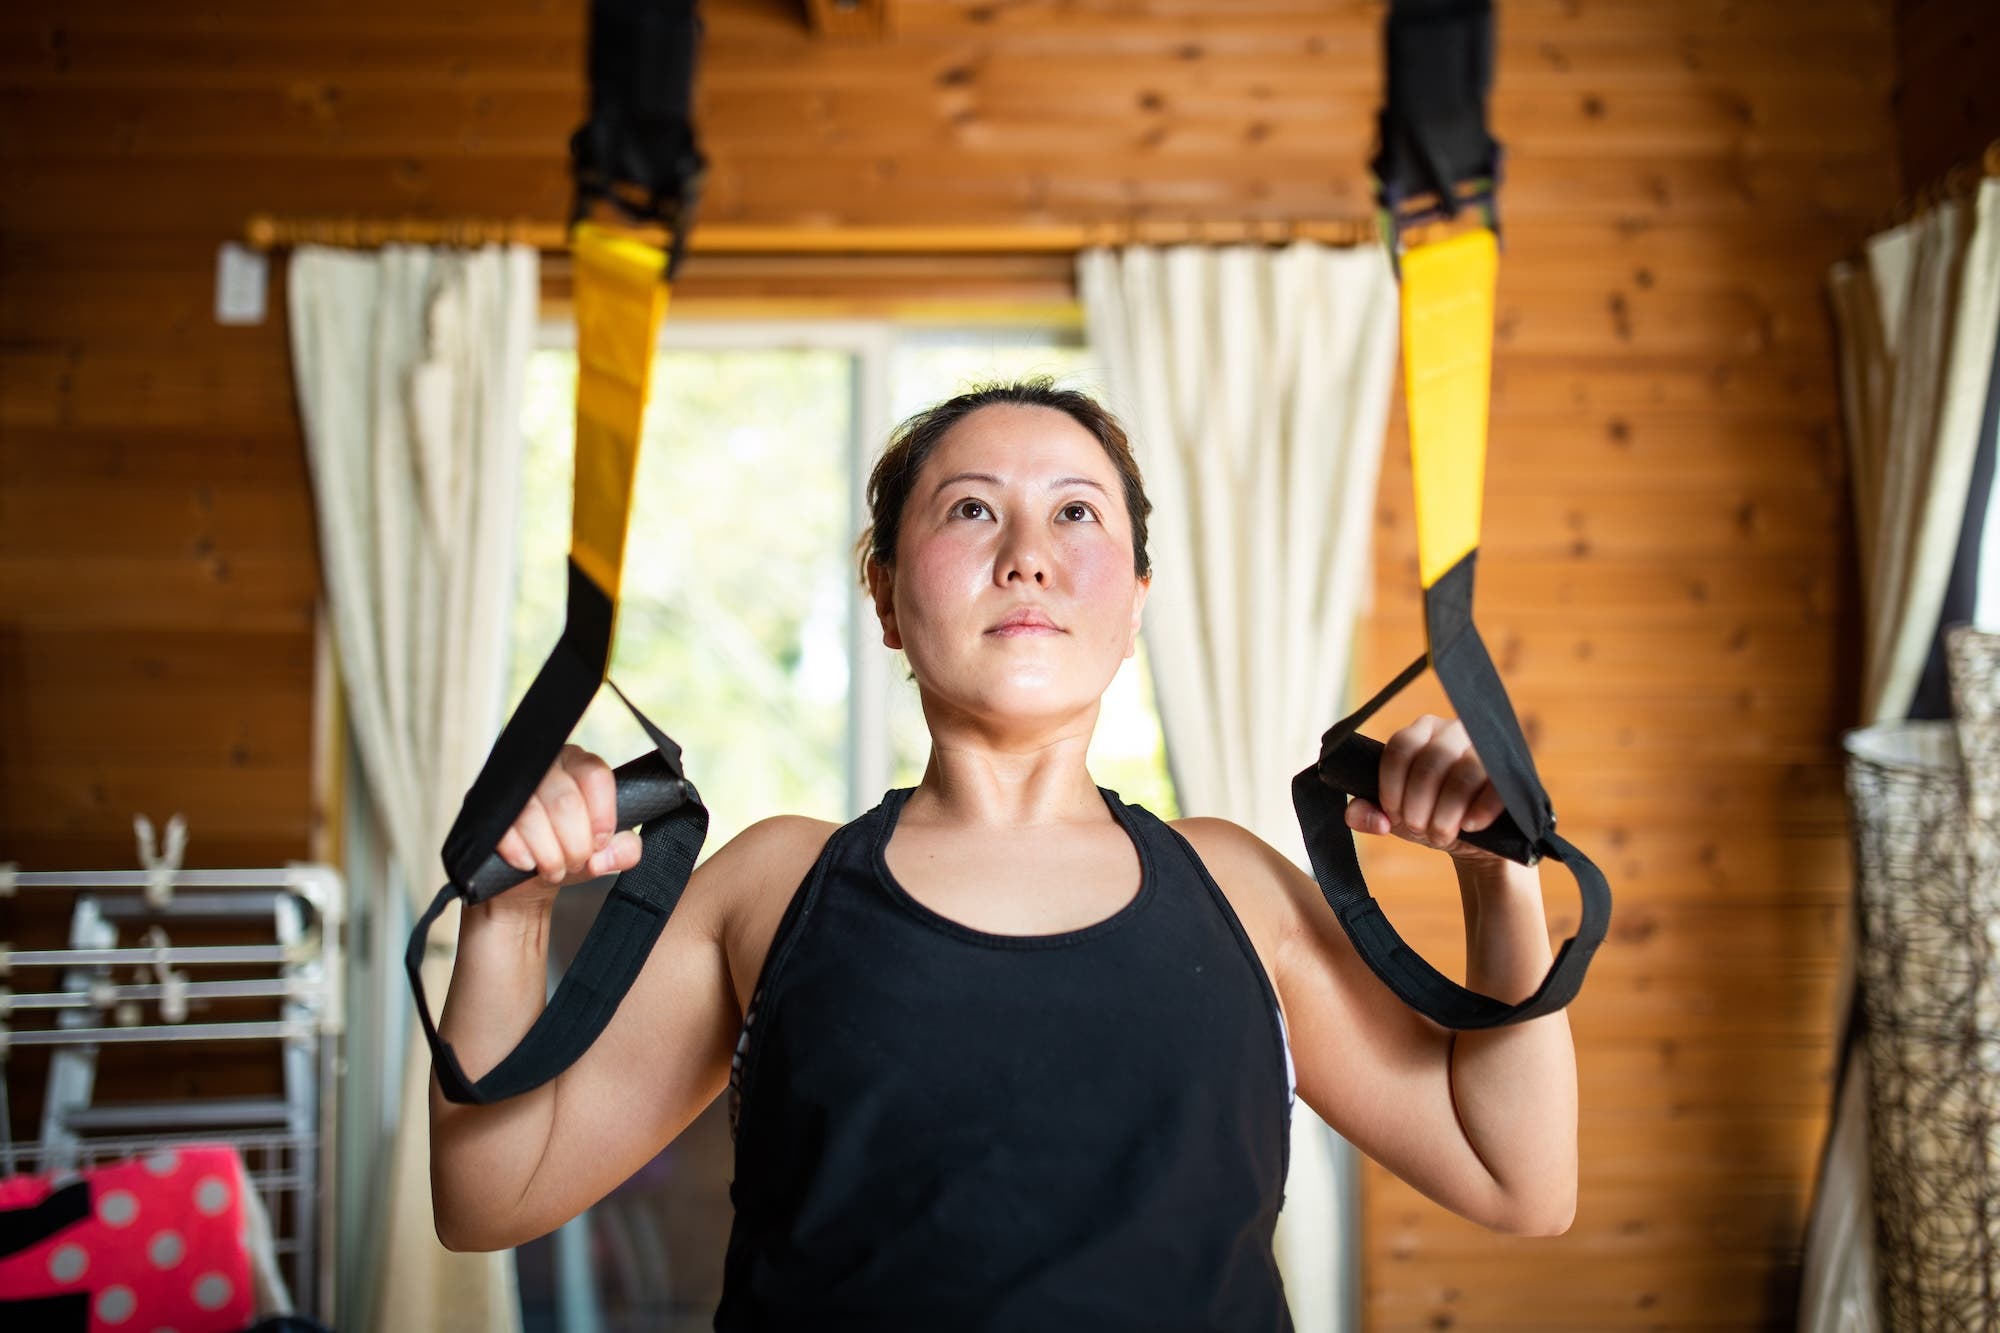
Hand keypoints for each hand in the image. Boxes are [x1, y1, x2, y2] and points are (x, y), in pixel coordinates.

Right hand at [491, 744, 643, 910]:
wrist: (529, 874)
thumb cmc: (570, 850)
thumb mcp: (603, 852)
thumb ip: (623, 850)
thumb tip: (605, 856)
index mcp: (579, 763)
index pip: (595, 775)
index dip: (601, 816)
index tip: (600, 843)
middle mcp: (545, 764)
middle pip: (565, 801)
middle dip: (575, 844)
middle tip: (575, 863)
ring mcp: (510, 783)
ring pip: (532, 814)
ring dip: (548, 854)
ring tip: (554, 869)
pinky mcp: (484, 805)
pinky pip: (502, 828)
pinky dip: (520, 853)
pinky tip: (527, 863)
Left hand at [1343, 714, 1507, 865]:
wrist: (1475, 840)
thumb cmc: (1429, 815)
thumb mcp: (1395, 816)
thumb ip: (1368, 812)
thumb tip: (1356, 814)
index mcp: (1421, 732)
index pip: (1400, 747)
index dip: (1391, 785)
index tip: (1392, 813)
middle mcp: (1454, 731)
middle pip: (1431, 761)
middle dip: (1418, 803)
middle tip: (1417, 828)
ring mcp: (1487, 749)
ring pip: (1464, 773)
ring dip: (1446, 812)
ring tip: (1441, 835)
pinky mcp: (1513, 773)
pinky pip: (1498, 786)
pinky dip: (1480, 810)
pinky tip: (1469, 827)